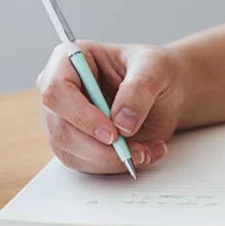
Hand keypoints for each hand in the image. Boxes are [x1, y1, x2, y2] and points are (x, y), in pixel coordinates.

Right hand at [37, 41, 187, 173]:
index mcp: (70, 59)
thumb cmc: (156, 70)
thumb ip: (139, 89)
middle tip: (136, 151)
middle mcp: (61, 90)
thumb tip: (121, 122)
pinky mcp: (76, 143)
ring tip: (147, 151)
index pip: (57, 91)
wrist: (167, 92)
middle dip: (100, 148)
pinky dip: (116, 166)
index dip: (81, 115)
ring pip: (72, 152)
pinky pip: (86, 164)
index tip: (113, 133)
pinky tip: (144, 153)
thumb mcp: (155, 67)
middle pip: (61, 129)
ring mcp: (65, 119)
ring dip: (111, 160)